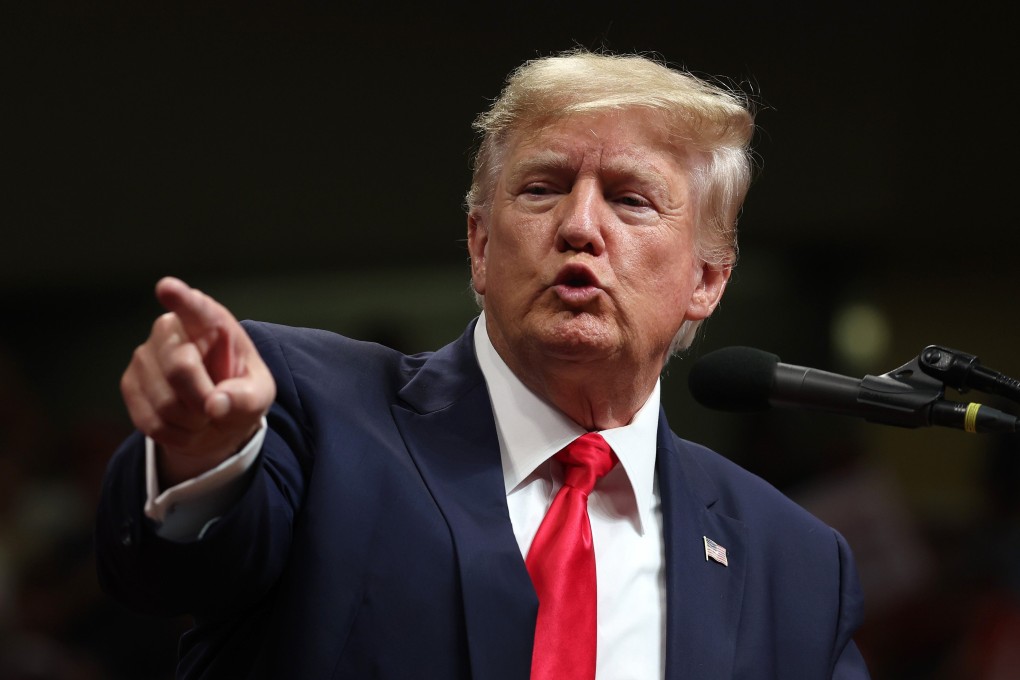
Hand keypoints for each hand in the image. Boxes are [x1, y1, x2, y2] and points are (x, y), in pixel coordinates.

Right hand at [120, 277, 275, 485]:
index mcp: (209, 322)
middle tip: (218, 405)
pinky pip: (152, 423)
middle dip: (204, 399)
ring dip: (193, 421)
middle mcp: (171, 331)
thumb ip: (246, 398)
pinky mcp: (130, 384)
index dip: (181, 298)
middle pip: (181, 368)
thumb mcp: (259, 395)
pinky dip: (177, 434)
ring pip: (166, 403)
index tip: (168, 288)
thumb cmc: (239, 393)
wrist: (213, 418)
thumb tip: (215, 404)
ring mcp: (145, 356)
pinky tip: (185, 423)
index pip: (194, 307)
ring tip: (203, 414)